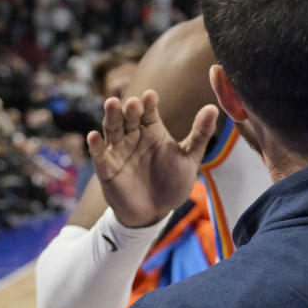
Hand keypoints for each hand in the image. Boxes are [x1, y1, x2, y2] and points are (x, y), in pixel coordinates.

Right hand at [88, 90, 218, 227]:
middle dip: (129, 109)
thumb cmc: (173, 182)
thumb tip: (213, 108)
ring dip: (111, 117)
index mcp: (153, 131)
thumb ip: (200, 134)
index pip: (149, 112)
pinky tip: (94, 136)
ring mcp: (118, 150)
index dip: (149, 104)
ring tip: (112, 104)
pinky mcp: (106, 168)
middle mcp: (133, 136)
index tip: (151, 96)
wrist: (156, 212)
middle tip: (132, 101)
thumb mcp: (189, 157)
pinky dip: (95, 145)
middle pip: (128, 117)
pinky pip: (99, 154)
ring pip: (112, 130)